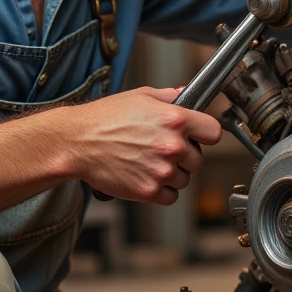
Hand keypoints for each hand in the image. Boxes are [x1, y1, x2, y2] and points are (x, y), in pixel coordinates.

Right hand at [58, 86, 221, 204]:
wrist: (77, 142)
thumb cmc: (104, 118)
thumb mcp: (140, 96)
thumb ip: (169, 97)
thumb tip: (185, 94)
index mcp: (175, 120)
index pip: (214, 133)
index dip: (206, 135)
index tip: (198, 138)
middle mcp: (172, 146)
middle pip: (198, 160)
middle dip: (184, 157)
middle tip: (162, 150)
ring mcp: (161, 170)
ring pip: (184, 179)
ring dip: (172, 174)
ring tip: (149, 162)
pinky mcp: (148, 191)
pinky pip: (170, 197)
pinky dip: (161, 191)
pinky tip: (146, 176)